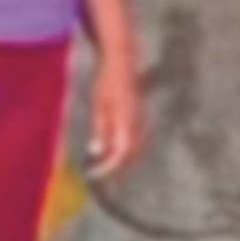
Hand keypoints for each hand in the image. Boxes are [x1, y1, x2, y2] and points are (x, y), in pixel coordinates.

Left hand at [86, 48, 144, 178]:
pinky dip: (127, 152)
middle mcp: (138, 124)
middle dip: (116, 170)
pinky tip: (115, 154)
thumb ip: (101, 130)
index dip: (110, 168)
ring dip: (122, 162)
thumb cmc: (107, 83)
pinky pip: (137, 142)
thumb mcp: (99, 105)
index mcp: (127, 121)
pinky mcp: (142, 120)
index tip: (97, 174)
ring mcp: (142, 122)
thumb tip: (97, 152)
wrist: (123, 64)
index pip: (122, 154)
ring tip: (106, 169)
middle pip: (131, 156)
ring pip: (136, 150)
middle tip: (99, 176)